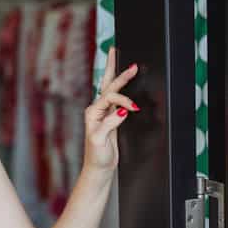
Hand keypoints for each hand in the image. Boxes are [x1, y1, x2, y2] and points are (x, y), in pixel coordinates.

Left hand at [84, 47, 139, 172]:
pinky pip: (117, 99)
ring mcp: (104, 113)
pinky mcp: (112, 119)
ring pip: (112, 89)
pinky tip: (124, 83)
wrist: (99, 168)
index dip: (123, 100)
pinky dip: (122, 89)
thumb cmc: (96, 155)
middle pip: (109, 85)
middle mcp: (97, 110)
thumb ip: (110, 123)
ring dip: (118, 76)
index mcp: (93, 112)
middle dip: (117, 71)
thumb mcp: (100, 139)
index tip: (134, 108)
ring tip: (120, 61)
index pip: (110, 97)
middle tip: (126, 59)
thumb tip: (122, 111)